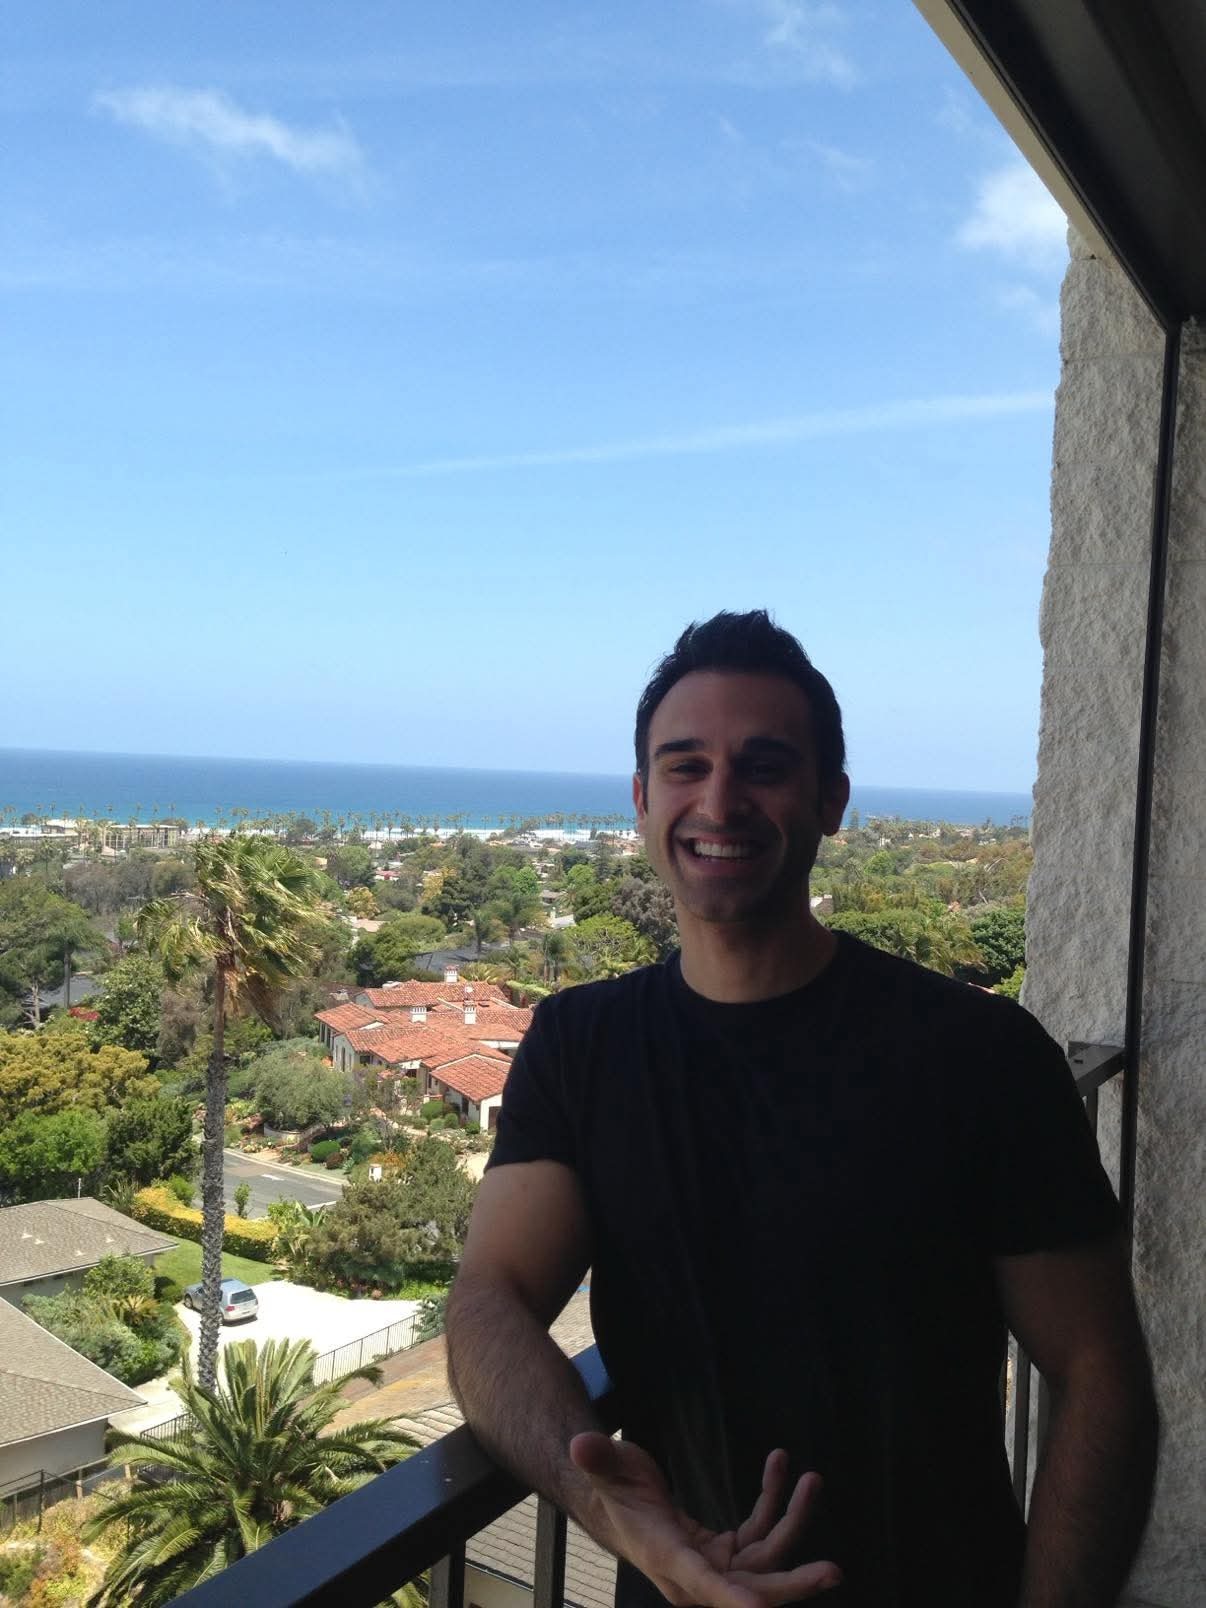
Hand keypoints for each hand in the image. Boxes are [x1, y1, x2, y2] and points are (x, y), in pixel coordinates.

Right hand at [569, 1433, 841, 1607]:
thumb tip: (581, 1444)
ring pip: (765, 1558)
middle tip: (832, 1571)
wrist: (616, 1503)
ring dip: (793, 1520)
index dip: (733, 1598)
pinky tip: (780, 1467)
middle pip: (750, 1587)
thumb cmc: (611, 1486)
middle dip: (793, 1583)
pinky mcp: (724, 1552)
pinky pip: (759, 1532)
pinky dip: (773, 1502)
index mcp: (667, 1557)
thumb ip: (599, 1459)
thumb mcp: (607, 1468)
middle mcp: (694, 1573)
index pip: (703, 1583)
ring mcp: (713, 1565)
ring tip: (812, 1480)